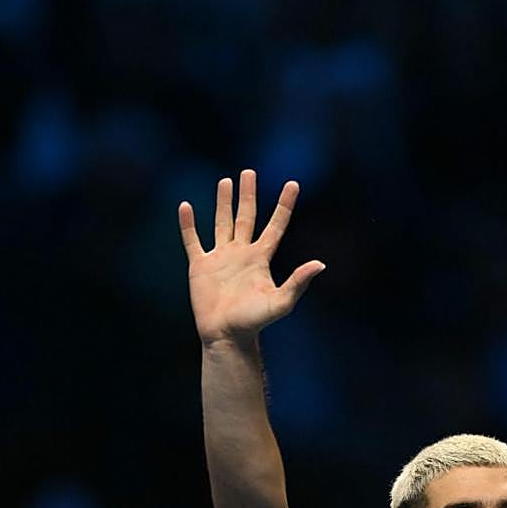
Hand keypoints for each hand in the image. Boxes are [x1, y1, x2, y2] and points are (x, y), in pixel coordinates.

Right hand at [179, 169, 325, 344]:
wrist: (226, 335)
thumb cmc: (254, 322)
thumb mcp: (280, 302)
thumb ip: (298, 282)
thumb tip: (320, 264)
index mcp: (261, 258)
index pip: (276, 225)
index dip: (284, 205)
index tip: (293, 184)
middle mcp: (241, 253)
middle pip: (246, 216)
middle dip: (248, 195)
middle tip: (249, 172)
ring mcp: (220, 258)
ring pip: (222, 223)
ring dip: (222, 202)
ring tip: (225, 182)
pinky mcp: (200, 266)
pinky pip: (193, 240)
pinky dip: (188, 225)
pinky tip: (186, 207)